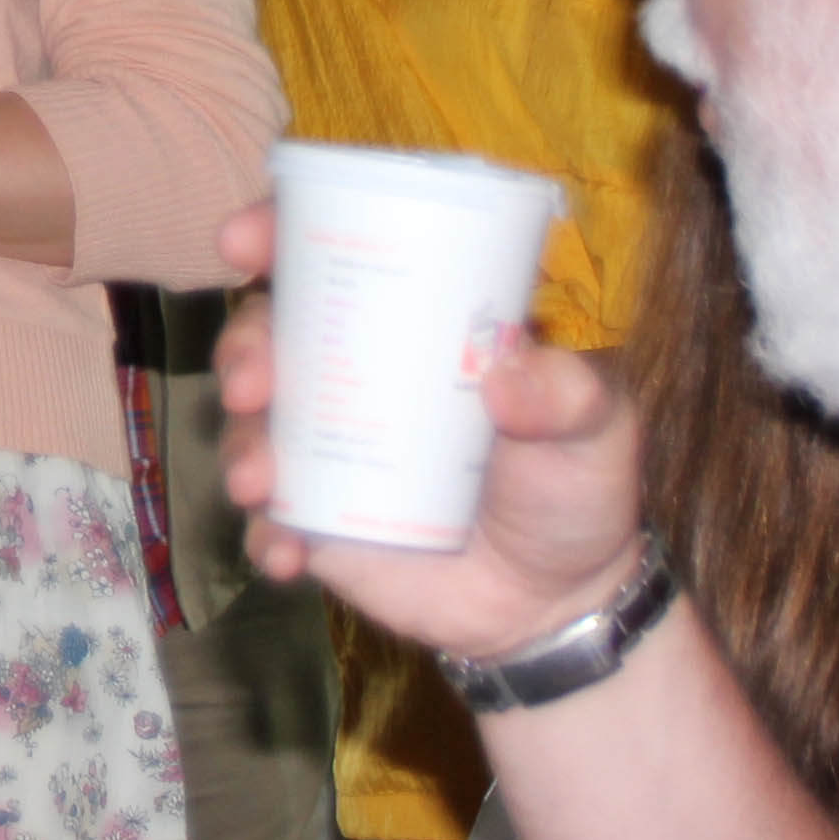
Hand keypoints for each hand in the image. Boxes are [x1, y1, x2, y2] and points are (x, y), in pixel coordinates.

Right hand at [208, 205, 647, 663]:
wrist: (557, 604)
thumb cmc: (574, 488)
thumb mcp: (596, 427)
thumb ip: (567, 395)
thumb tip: (503, 376)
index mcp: (417, 326)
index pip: (339, 260)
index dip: (280, 235)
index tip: (245, 241)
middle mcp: (360, 376)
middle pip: (273, 333)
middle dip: (242, 347)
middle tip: (249, 384)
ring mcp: (333, 451)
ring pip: (255, 424)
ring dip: (242, 444)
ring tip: (258, 482)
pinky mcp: (322, 523)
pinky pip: (271, 520)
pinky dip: (266, 533)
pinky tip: (286, 553)